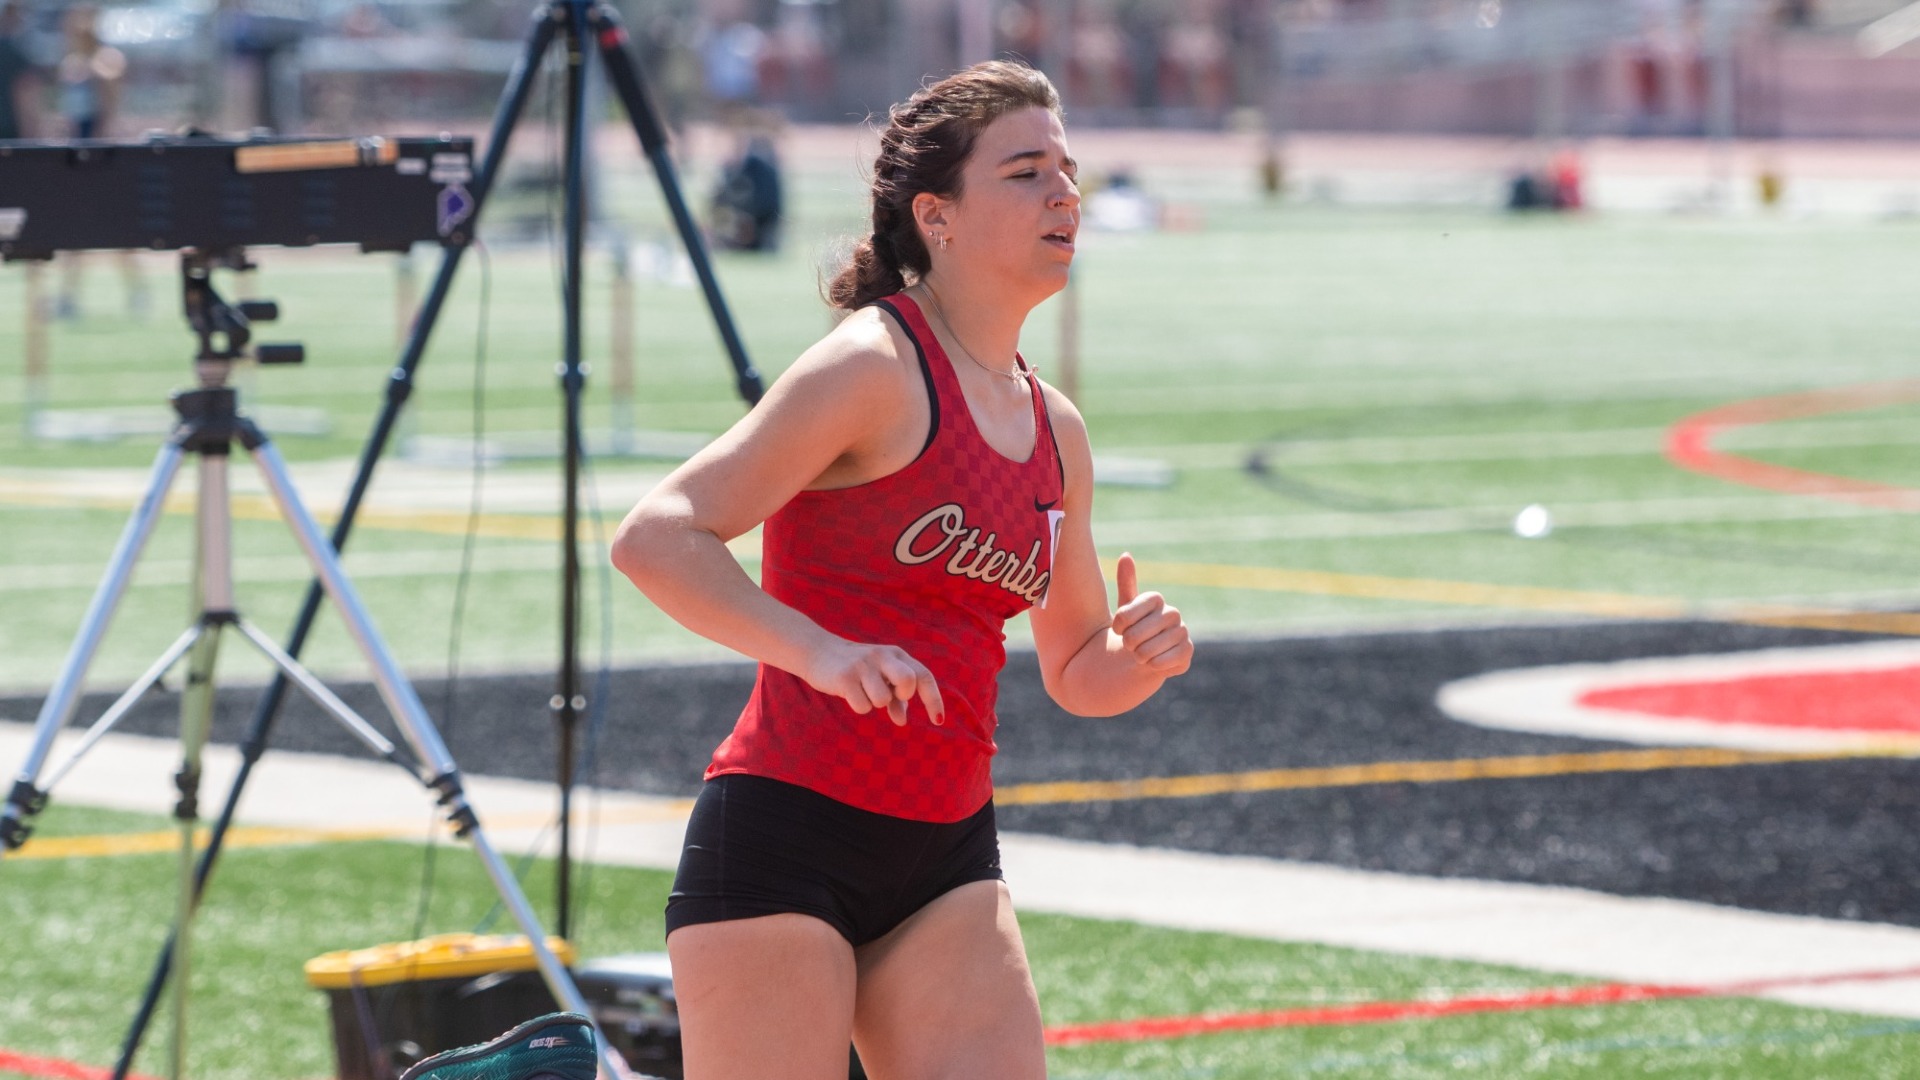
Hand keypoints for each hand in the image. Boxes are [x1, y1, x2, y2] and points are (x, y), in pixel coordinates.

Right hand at [803, 639, 945, 725]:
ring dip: (874, 703)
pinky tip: (848, 692)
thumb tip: (902, 721)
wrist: (818, 653)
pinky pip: (863, 706)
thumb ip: (896, 698)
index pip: (924, 676)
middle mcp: (883, 656)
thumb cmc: (858, 670)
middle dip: (902, 696)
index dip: (933, 700)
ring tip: (862, 690)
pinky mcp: (845, 677)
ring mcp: (863, 665)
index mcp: (896, 655)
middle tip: (892, 696)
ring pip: (882, 700)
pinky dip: (858, 706)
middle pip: (908, 681)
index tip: (938, 721)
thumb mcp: (881, 678)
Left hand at [1112, 553, 1191, 675]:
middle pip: (1135, 635)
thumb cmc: (1133, 628)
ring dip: (1139, 656)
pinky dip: (1152, 665)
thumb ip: (1126, 582)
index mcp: (1155, 599)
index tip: (1117, 630)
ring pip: (1147, 650)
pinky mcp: (1187, 652)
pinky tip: (1153, 662)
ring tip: (1141, 654)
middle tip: (1130, 645)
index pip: (1125, 614)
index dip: (1117, 627)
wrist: (1145, 655)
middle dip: (1127, 644)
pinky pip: (1162, 662)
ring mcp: (1182, 632)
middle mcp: (1172, 612)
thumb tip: (1126, 555)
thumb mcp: (1125, 607)